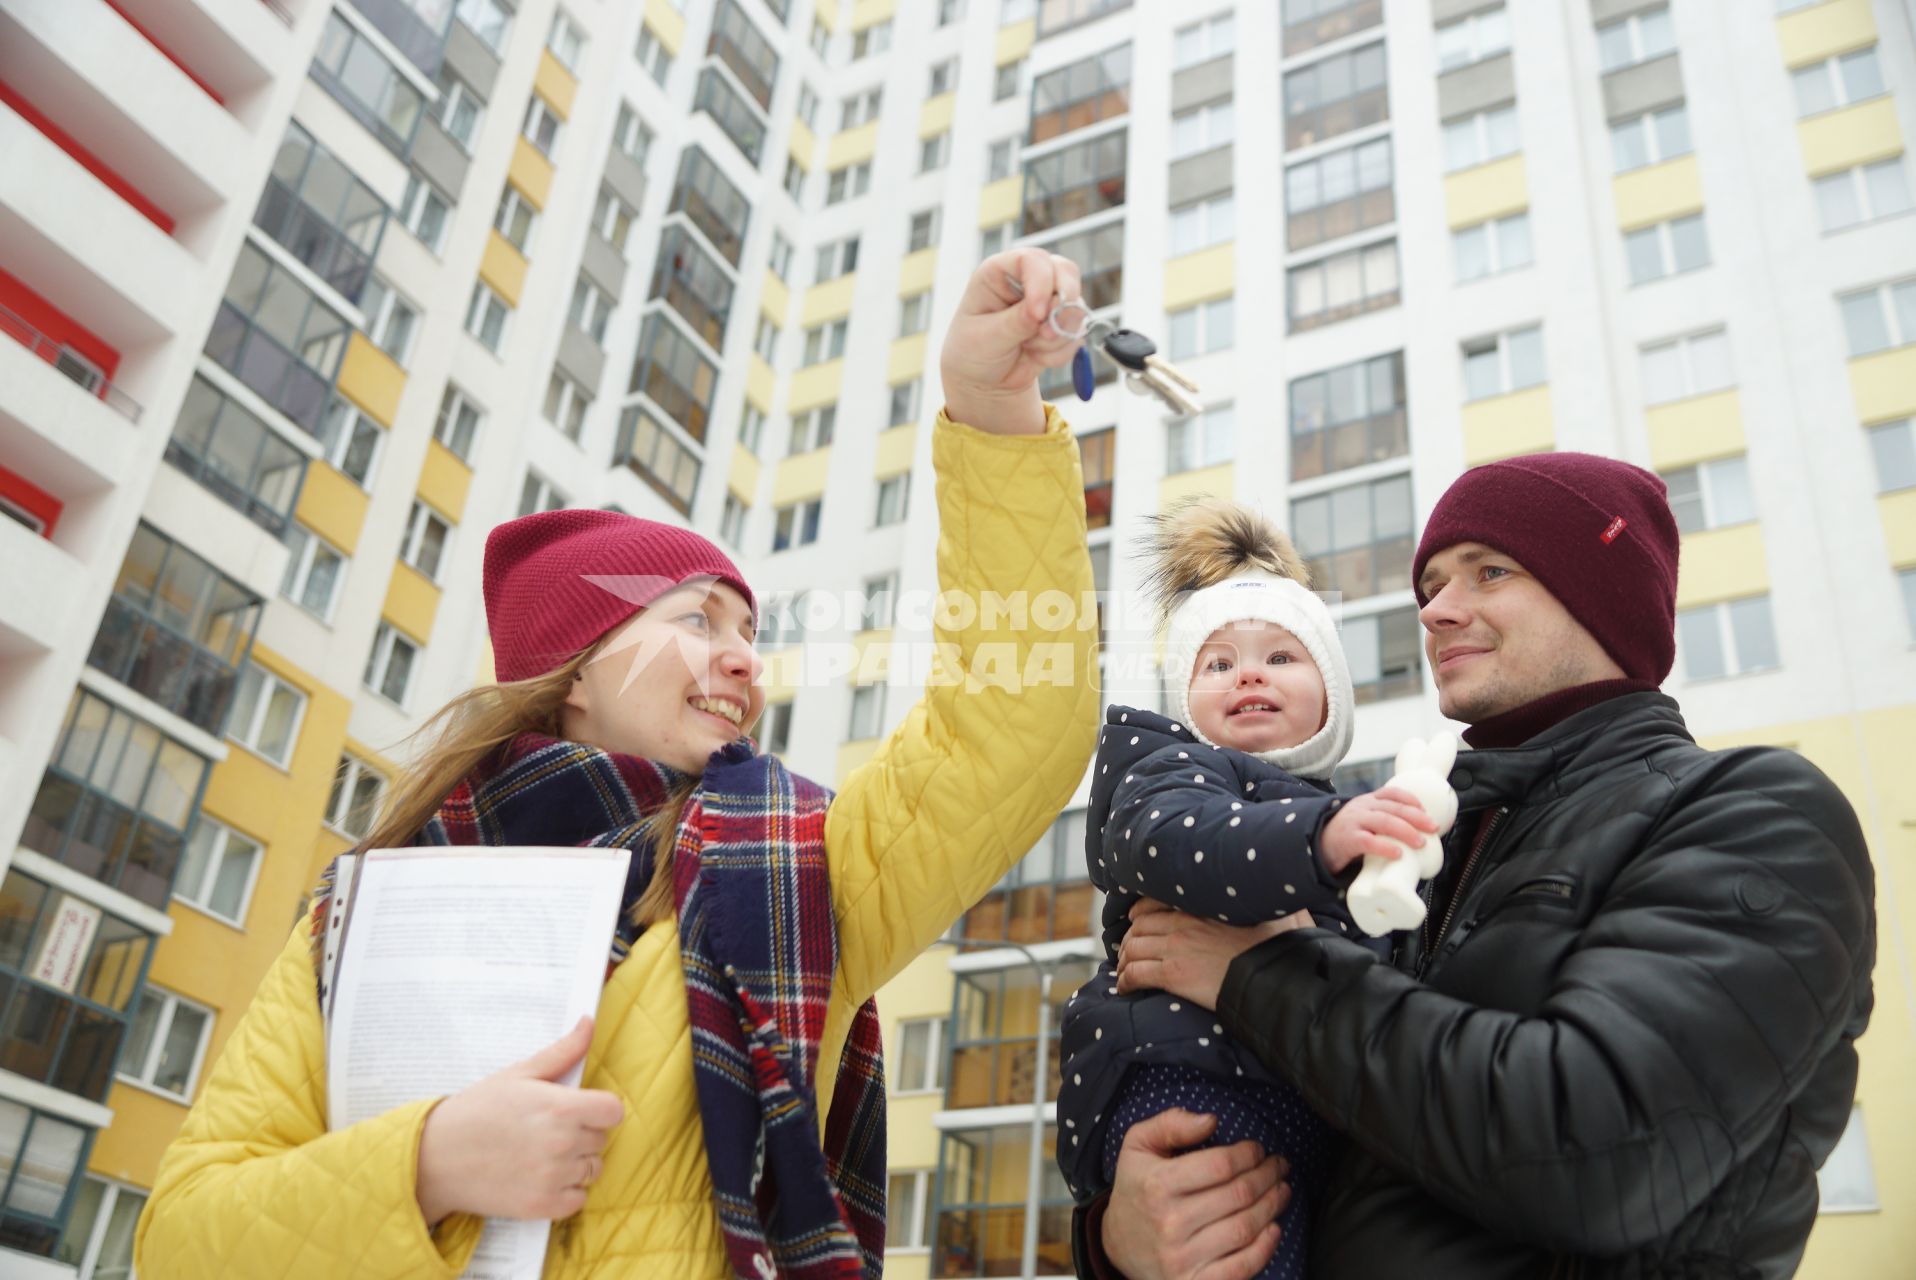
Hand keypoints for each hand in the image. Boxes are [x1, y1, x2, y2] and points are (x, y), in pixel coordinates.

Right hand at [415, 1016, 622, 1225]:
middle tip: (548, 1130)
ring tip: (543, 1154)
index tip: (581, 1109)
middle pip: (601, 1139)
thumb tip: (588, 1021)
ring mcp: (553, 1177)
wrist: (435, 1157)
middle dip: (583, 1133)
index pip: (614, 1111)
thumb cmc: (477, 1110)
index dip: (600, 1109)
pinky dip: (566, 1192)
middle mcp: (562, 1143)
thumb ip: (562, 1052)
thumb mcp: (519, 1074)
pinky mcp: (541, 1206)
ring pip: (592, 1170)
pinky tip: (541, 1177)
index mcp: (561, 1107)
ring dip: (576, 1163)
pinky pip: (577, 1200)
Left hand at [939, 248, 1084, 435]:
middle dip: (1062, 306)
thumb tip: (1042, 312)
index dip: (1041, 283)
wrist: (985, 380)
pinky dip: (1060, 351)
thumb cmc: (973, 351)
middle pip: (1065, 271)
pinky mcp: (1062, 322)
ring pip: (1075, 306)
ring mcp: (1048, 299)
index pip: (1031, 260)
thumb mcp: (985, 338)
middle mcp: (1027, 279)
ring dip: (1056, 335)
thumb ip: (1014, 323)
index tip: (1037, 314)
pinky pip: (1076, 334)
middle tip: (1046, 334)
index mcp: (999, 272)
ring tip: (1028, 348)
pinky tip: (1036, 355)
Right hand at [1102, 1108, 1289, 1279]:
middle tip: (1278, 1166)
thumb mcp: (1138, 1145)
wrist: (1118, 1245)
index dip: (1248, 1154)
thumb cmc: (1136, 1188)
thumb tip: (1211, 1120)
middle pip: (1238, 1195)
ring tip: (1282, 1190)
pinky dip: (1265, 1248)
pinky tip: (1273, 1228)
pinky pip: (1241, 1268)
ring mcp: (1182, 1258)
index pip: (1219, 1165)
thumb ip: (1170, 1124)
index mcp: (1157, 1185)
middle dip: (1267, 1176)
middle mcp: (1169, 1223)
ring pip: (1245, 1228)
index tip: (1258, 1149)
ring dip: (1273, 1206)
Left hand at [1116, 900, 1313, 1009]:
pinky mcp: (1174, 975)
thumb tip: (1281, 889)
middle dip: (1130, 937)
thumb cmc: (1282, 949)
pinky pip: (1136, 974)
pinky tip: (1124, 988)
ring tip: (1125, 969)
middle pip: (1140, 926)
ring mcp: (1176, 949)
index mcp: (1203, 907)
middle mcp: (1184, 923)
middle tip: (1129, 949)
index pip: (1157, 902)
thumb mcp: (1282, 913)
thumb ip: (1271, 901)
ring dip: (1124, 959)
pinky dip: (1125, 981)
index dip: (1142, 911)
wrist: (1277, 979)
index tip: (1138, 918)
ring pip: (1133, 948)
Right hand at [1318, 787, 1439, 875]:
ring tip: (1420, 842)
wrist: (1315, 844)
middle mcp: (1362, 808)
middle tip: (1433, 827)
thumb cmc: (1347, 836)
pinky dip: (1384, 847)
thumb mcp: (1364, 821)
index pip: (1391, 793)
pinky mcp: (1347, 840)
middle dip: (1416, 817)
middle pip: (1393, 808)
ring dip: (1405, 831)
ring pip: (1384, 822)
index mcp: (1368, 802)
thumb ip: (1384, 823)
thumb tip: (1418, 836)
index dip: (1410, 799)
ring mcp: (1354, 822)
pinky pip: (1368, 842)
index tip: (1425, 810)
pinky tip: (1397, 854)